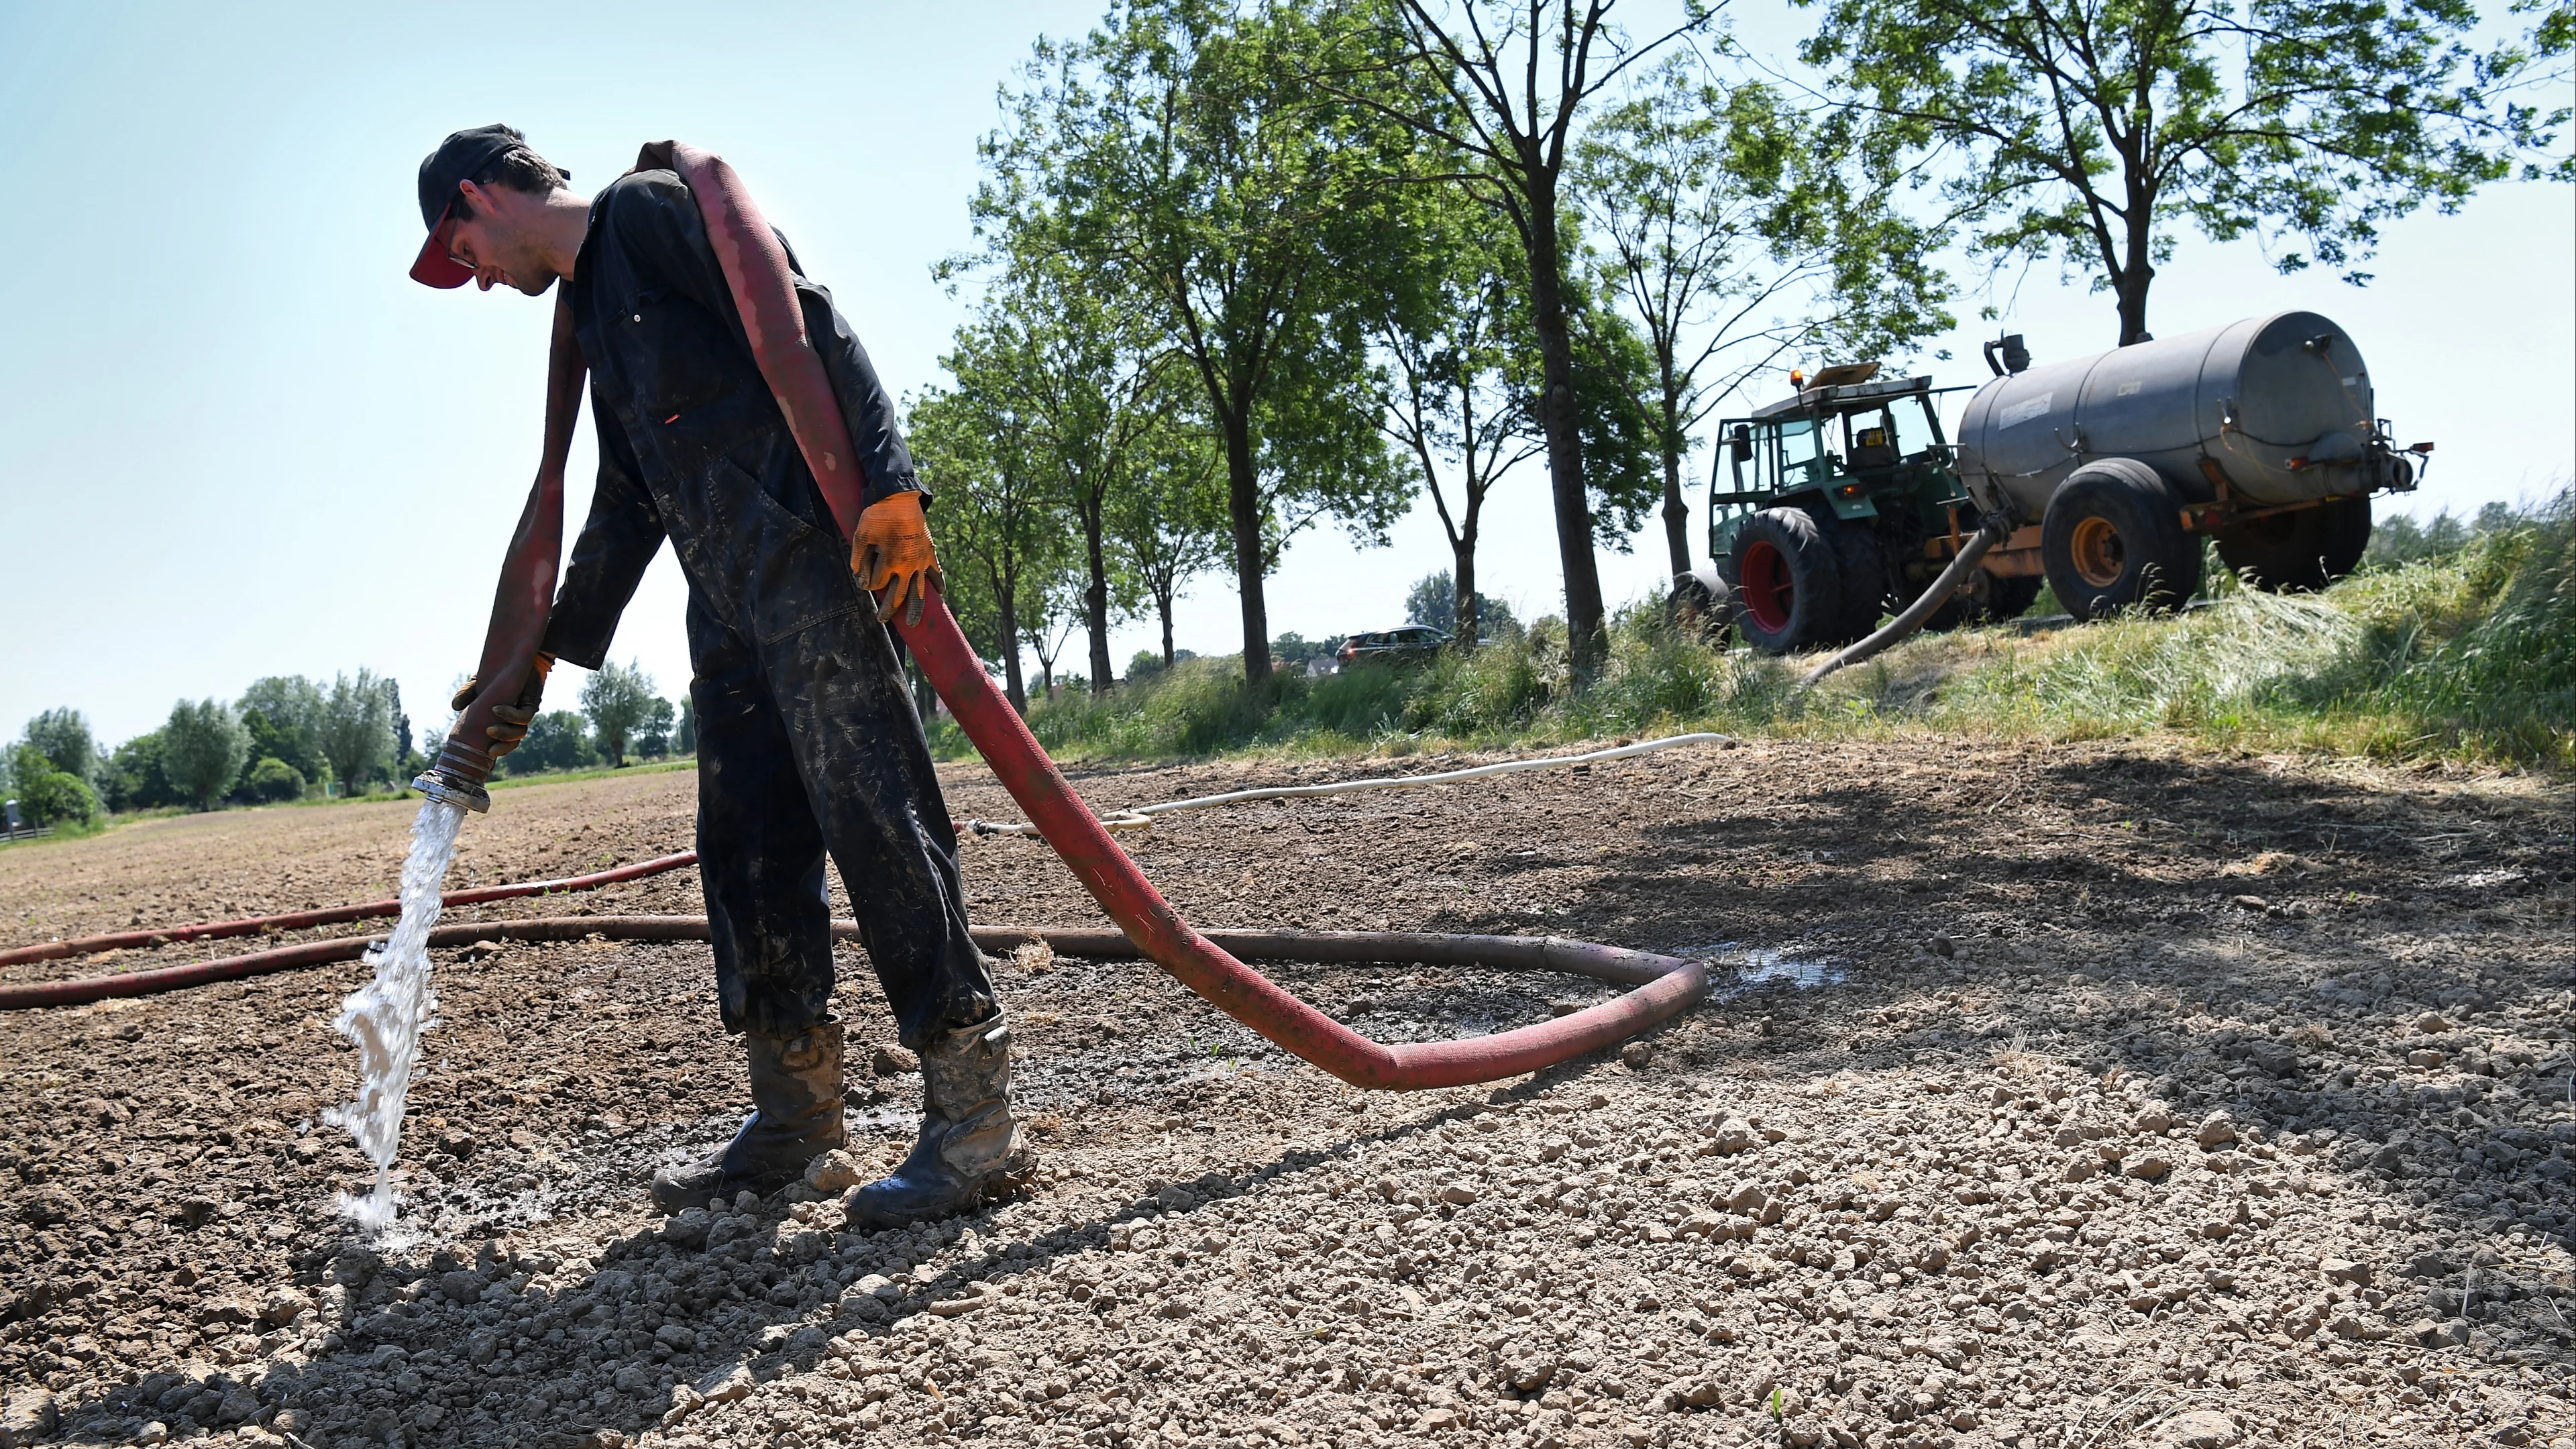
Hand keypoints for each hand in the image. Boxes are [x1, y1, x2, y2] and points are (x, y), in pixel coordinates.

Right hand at [450, 654, 552, 756]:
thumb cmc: (497, 673)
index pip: (500, 742)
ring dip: (505, 734)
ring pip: (520, 732)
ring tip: (490, 729)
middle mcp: (514, 720)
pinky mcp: (532, 702)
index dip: (493, 752)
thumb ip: (467, 695)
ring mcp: (524, 711)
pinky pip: (524, 716)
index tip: (480, 757)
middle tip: (489, 750)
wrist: (518, 656)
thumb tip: (455, 706)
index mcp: (501, 720)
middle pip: (513, 743)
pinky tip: (497, 709)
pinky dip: (510, 716)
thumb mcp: (478, 684)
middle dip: (502, 748)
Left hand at [851, 491, 943, 626]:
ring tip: (915, 622)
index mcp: (889, 562)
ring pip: (919, 591)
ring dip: (916, 608)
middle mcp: (906, 566)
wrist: (899, 497)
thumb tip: (860, 579)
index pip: (878, 584)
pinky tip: (939, 593)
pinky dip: (938, 583)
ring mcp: (920, 561)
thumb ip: (859, 559)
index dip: (868, 585)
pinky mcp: (929, 552)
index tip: (864, 581)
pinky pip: (936, 572)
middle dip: (889, 610)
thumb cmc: (877, 516)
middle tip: (882, 620)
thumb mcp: (860, 536)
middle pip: (898, 595)